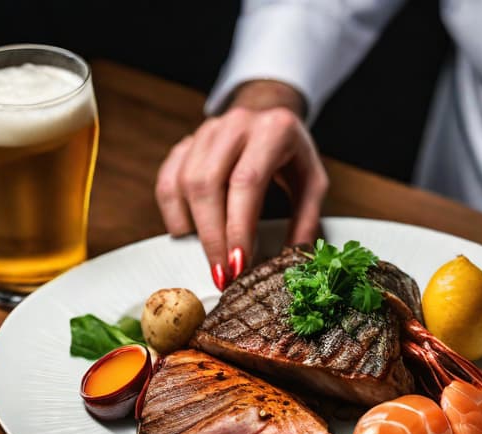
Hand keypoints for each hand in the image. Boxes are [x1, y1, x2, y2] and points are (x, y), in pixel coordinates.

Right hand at [155, 80, 327, 289]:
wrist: (269, 112)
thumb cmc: (293, 153)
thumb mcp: (313, 182)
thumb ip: (306, 219)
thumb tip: (292, 260)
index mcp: (273, 130)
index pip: (246, 182)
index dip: (237, 227)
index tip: (238, 264)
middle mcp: (235, 125)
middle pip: (207, 184)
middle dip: (212, 237)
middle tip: (222, 274)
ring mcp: (206, 132)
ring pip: (184, 183)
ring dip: (194, 229)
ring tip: (210, 260)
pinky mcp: (186, 144)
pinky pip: (167, 181)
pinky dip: (173, 212)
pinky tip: (187, 235)